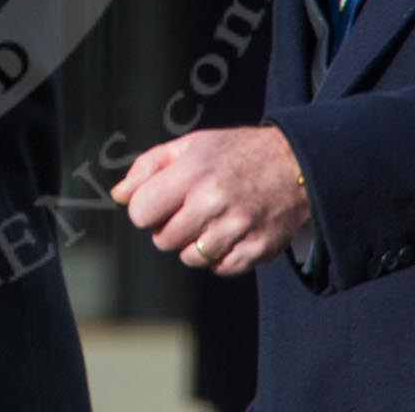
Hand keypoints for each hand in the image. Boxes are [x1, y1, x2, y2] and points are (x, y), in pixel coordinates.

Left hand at [109, 126, 309, 275]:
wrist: (296, 163)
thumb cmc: (235, 153)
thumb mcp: (191, 145)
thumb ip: (149, 166)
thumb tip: (118, 195)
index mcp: (192, 172)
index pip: (140, 212)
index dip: (145, 209)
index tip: (160, 201)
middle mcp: (213, 202)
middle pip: (163, 239)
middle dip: (169, 227)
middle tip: (189, 210)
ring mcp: (238, 228)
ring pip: (190, 258)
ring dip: (193, 244)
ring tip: (211, 221)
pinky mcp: (258, 249)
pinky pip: (220, 268)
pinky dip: (220, 257)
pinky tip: (229, 233)